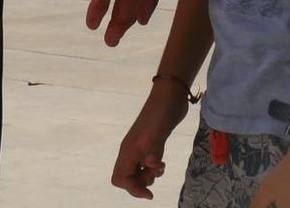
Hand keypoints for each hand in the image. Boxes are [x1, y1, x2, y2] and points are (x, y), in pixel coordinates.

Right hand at [112, 79, 191, 198]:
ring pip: (136, 171)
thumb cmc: (162, 113)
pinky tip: (161, 162)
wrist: (169, 97)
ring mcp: (140, 147)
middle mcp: (131, 150)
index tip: (150, 193)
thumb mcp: (159, 132)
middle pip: (126, 177)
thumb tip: (150, 165)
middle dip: (140, 183)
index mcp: (129, 150)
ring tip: (160, 167)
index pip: (120, 178)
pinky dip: (152, 168)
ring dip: (147, 176)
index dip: (133, 189)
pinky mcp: (149, 144)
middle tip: (155, 174)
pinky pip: (144, 164)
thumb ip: (154, 149)